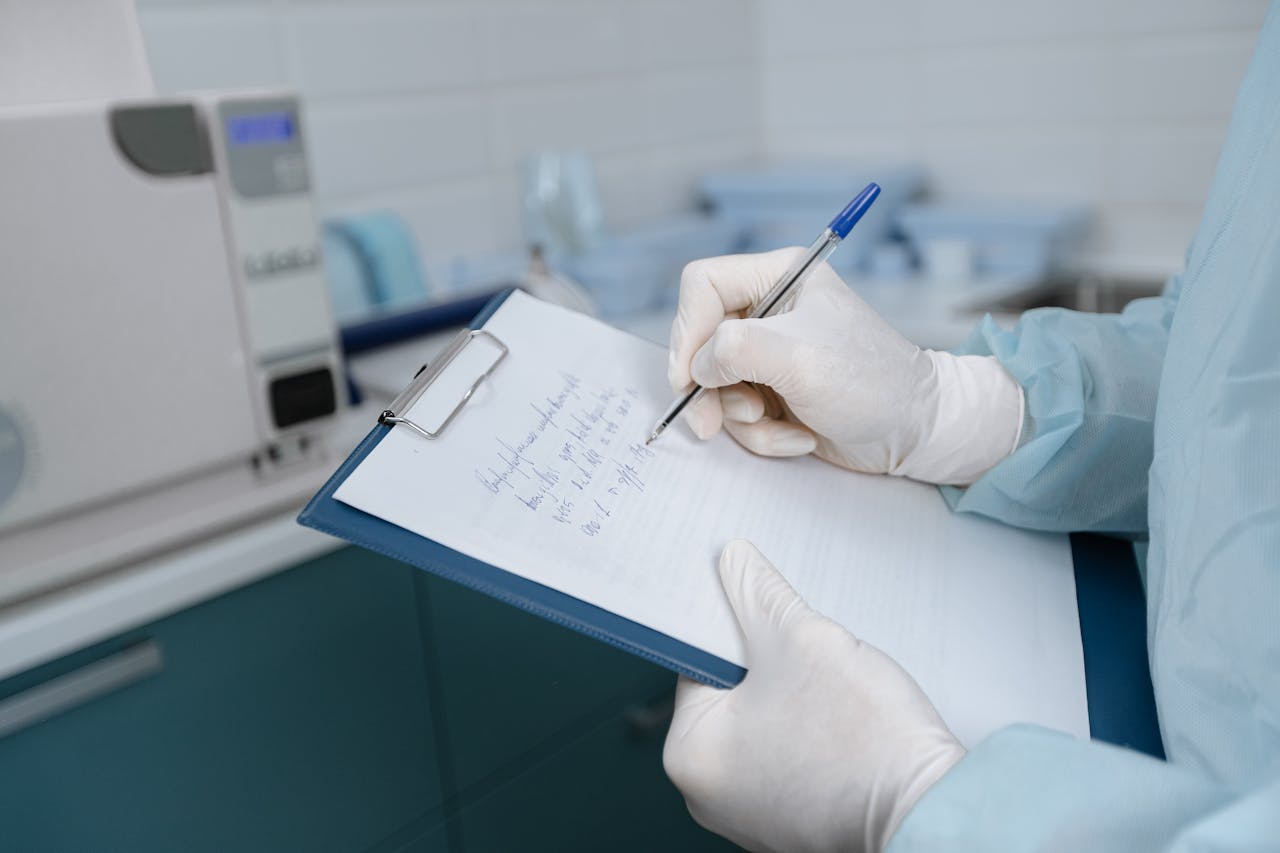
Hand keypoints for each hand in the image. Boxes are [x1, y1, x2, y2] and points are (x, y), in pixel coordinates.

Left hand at [663, 540, 964, 852]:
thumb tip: (733, 563)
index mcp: (689, 754)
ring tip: (830, 687)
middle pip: (730, 693)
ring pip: (764, 723)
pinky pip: (790, 756)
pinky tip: (841, 719)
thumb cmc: (862, 739)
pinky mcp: (795, 820)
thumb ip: (757, 593)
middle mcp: (709, 794)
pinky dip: (810, 730)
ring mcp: (753, 813)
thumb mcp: (798, 638)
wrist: (932, 812)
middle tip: (803, 644)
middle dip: (766, 659)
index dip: (727, 619)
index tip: (750, 594)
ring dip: (793, 693)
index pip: (694, 660)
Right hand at [668, 249, 1022, 484]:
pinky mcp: (772, 392)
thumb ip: (736, 350)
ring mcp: (769, 354)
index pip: (701, 285)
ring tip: (779, 425)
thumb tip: (698, 368)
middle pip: (699, 341)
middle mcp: (768, 310)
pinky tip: (801, 436)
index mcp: (777, 276)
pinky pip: (737, 415)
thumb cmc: (872, 383)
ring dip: (742, 419)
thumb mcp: (800, 358)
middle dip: (710, 388)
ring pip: (715, 386)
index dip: (687, 331)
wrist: (915, 431)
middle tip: (712, 423)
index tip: (689, 378)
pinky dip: (763, 435)